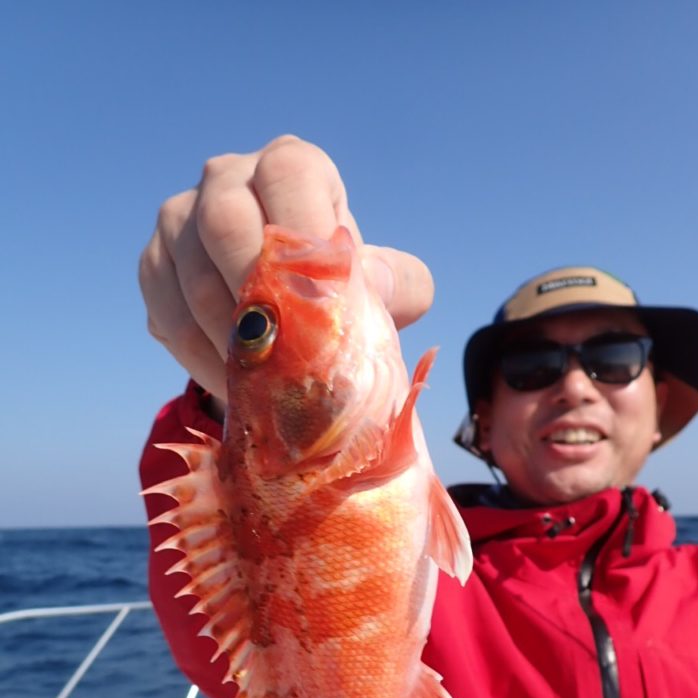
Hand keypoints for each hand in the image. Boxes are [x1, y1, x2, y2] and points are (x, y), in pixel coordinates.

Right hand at [139, 135, 433, 402]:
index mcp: (290, 166)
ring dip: (233, 342)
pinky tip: (236, 385)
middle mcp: (226, 178)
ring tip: (268, 385)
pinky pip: (169, 317)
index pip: (288, 175)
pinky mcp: (152, 266)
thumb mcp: (382, 283)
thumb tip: (370, 283)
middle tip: (290, 351)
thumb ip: (397, 283)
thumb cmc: (338, 287)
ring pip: (193, 279)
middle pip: (225, 221)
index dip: (304, 227)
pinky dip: (204, 360)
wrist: (283, 307)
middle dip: (259, 293)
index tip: (325, 290)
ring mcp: (179, 220)